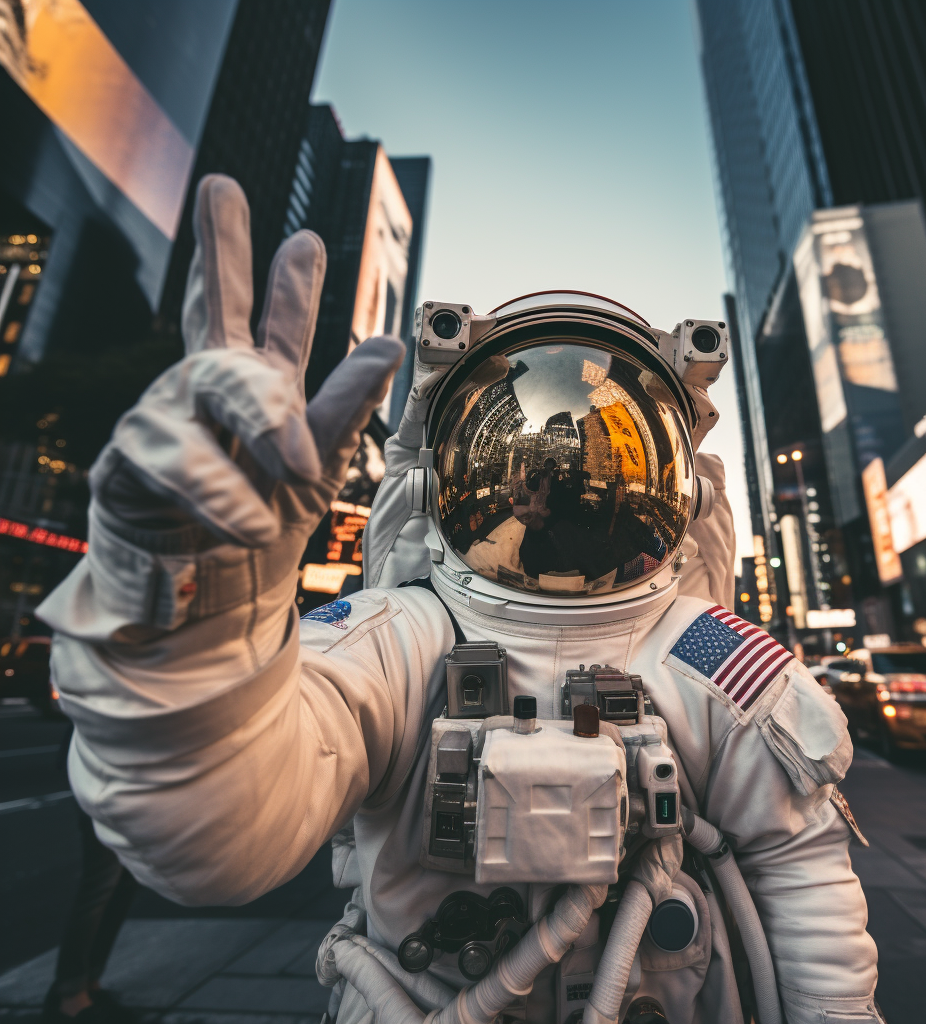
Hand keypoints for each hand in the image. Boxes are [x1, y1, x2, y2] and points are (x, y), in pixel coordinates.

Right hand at [78, 175, 402, 630]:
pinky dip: (222, 488)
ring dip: (261, 422)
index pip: (269, 326)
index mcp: (260, 386)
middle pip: (212, 311)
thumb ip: (344, 404)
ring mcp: (169, 415)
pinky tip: (247, 515)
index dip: (285, 283)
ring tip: (297, 468)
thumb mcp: (316, 464)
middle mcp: (210, 388)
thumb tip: (388, 341)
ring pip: (213, 390)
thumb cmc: (262, 517)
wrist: (207, 589)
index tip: (304, 240)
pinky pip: (182, 460)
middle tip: (222, 187)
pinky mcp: (134, 459)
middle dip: (220, 250)